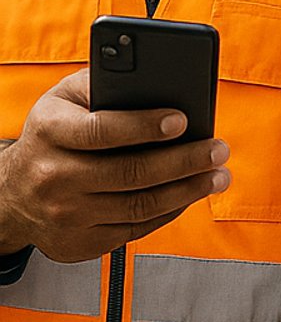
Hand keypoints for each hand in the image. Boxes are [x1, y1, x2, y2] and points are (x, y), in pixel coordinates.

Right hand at [0, 71, 229, 262]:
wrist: (13, 193)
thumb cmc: (55, 134)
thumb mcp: (66, 98)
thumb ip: (107, 82)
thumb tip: (160, 78)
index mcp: (49, 132)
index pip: (101, 130)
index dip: (144, 126)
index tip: (183, 120)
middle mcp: (52, 176)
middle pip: (130, 172)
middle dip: (184, 161)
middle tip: (218, 150)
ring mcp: (65, 215)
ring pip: (139, 205)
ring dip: (188, 190)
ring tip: (218, 175)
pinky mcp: (79, 243)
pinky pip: (136, 228)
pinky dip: (170, 211)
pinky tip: (191, 194)